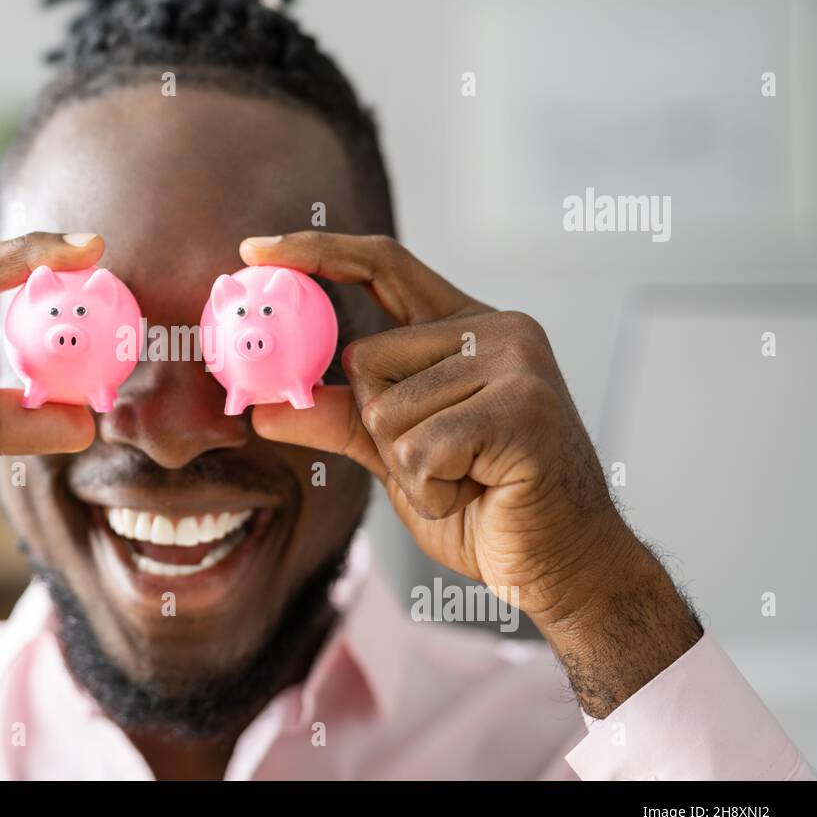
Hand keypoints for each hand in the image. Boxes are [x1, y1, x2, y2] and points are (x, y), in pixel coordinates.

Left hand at [244, 232, 700, 712]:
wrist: (564, 565)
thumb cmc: (485, 506)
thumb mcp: (398, 456)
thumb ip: (339, 420)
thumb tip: (263, 407)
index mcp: (467, 328)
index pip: (382, 266)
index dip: (315, 253)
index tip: (252, 251)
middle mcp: (497, 331)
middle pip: (367, 359)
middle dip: (381, 429)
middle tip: (445, 461)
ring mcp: (517, 364)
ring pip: (387, 411)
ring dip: (410, 470)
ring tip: (469, 480)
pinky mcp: (523, 409)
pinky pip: (420, 449)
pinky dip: (432, 489)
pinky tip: (478, 493)